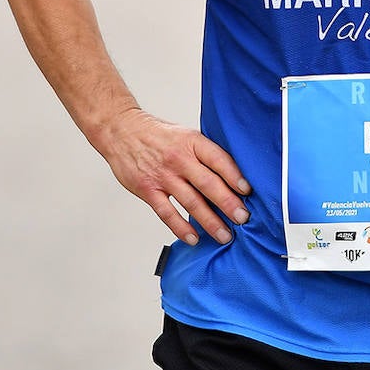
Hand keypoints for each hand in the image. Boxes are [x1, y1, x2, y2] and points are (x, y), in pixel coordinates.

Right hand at [98, 108, 250, 246]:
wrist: (122, 131)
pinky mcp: (148, 190)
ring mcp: (163, 175)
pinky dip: (181, 227)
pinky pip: (167, 213)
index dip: (234, 176)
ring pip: (191, 202)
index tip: (248, 191)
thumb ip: (205, 154)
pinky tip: (194, 238)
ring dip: (209, 222)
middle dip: (228, 203)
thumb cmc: (158, 135)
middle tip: (242, 218)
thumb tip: (232, 176)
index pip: (218, 159)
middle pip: (208, 183)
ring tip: (224, 235)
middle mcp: (179, 159)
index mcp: (192, 142)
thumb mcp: (185, 135)